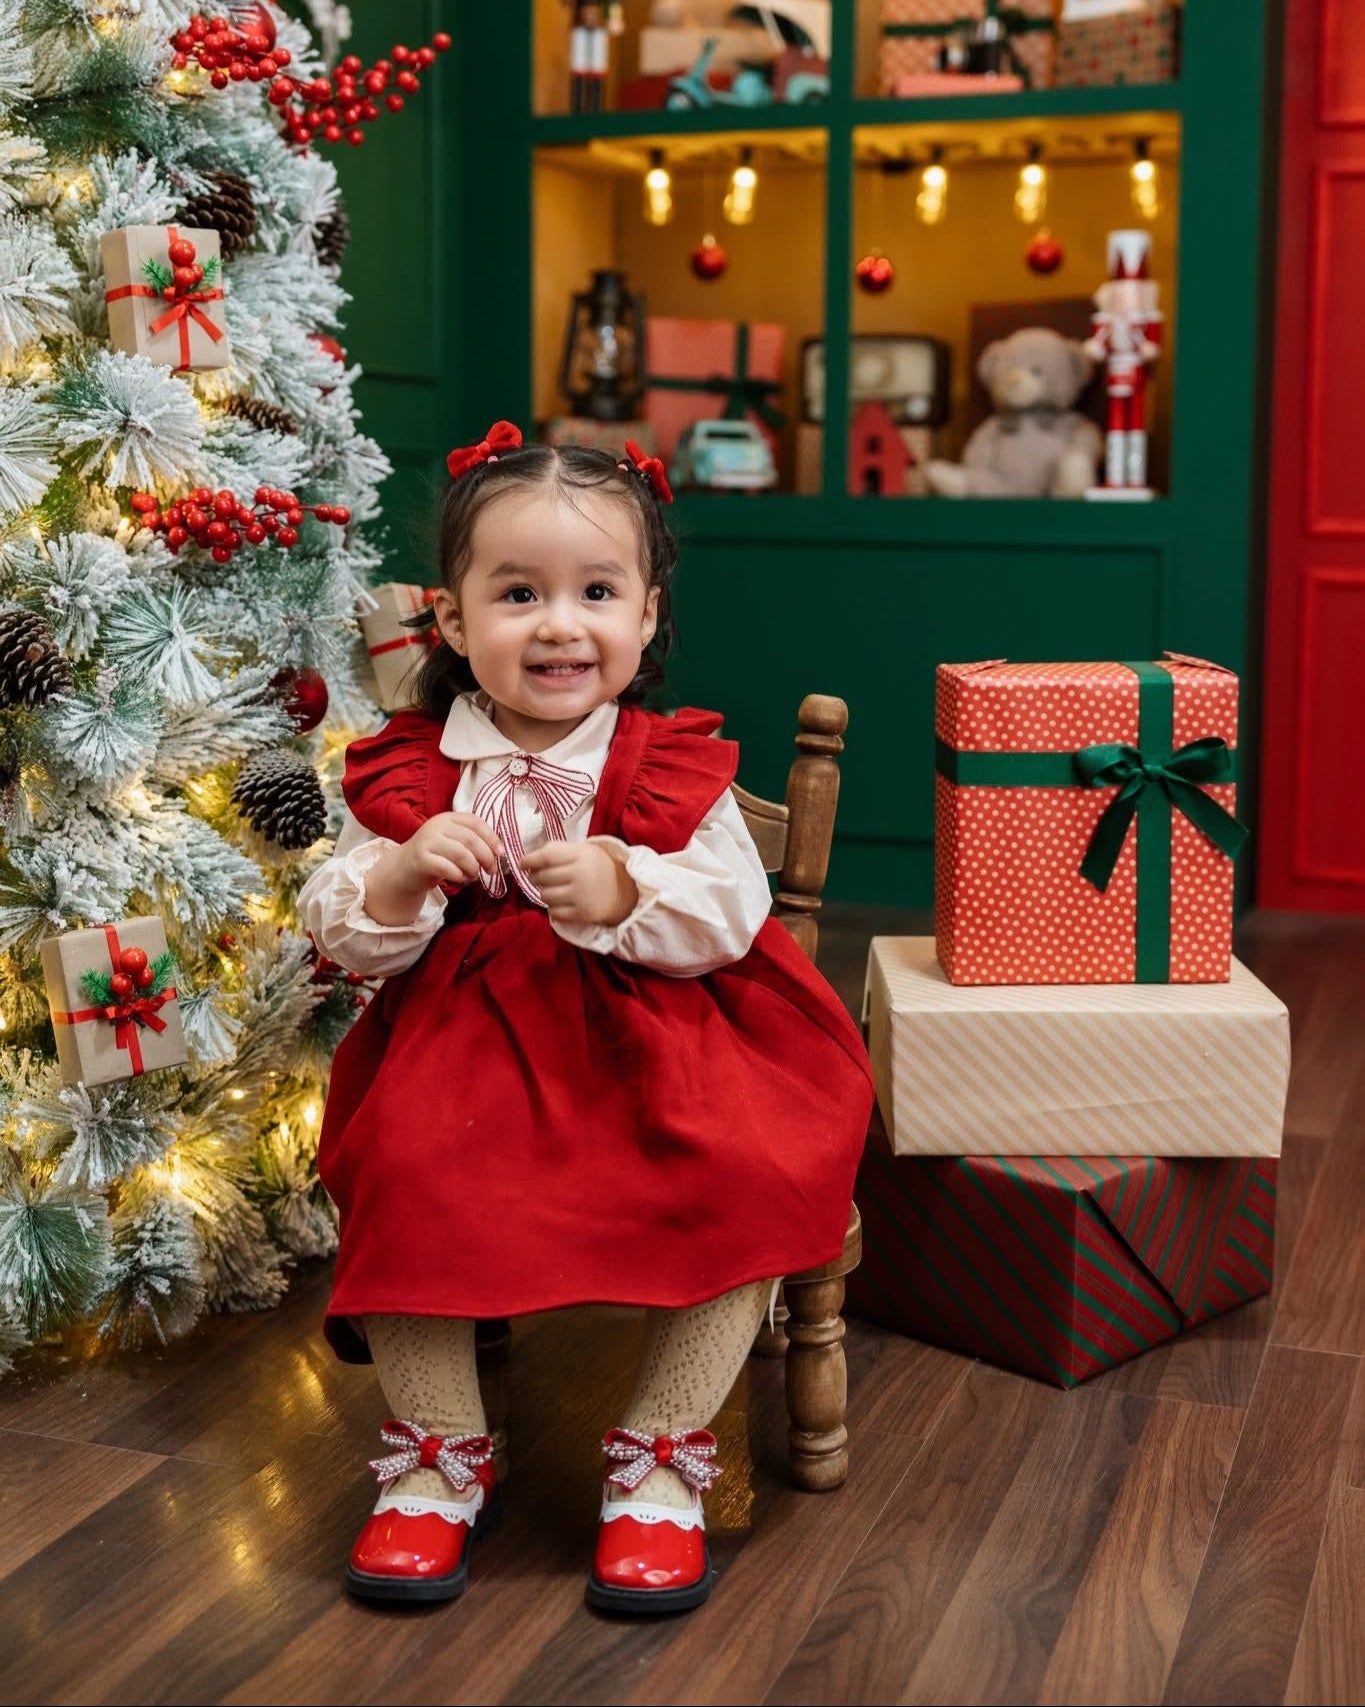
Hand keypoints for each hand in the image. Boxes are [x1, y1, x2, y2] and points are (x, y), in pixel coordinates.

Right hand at [364, 812, 502, 924]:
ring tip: (473, 876)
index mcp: (448, 818)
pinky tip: (460, 880)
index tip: (500, 853)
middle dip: (486, 856)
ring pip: (461, 854)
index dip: (491, 837)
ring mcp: (427, 842)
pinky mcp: (420, 859)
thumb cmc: (435, 857)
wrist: (403, 870)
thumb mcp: (453, 843)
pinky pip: (448, 868)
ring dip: (473, 868)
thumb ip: (472, 843)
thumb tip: (499, 853)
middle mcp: (436, 826)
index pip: (475, 822)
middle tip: (491, 870)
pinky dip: (459, 876)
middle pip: (470, 839)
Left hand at [521, 840, 637, 927]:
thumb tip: (529, 858)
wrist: (626, 891)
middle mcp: (580, 874)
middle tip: (537, 878)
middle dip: (534, 878)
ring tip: (552, 890)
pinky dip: (553, 909)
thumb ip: (560, 851)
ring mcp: (581, 896)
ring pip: (545, 896)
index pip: (546, 856)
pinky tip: (561, 902)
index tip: (522, 864)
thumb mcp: (584, 851)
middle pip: (542, 877)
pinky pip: (554, 913)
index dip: (529, 860)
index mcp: (581, 854)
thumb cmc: (599, 867)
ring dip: (544, 894)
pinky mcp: (582, 914)